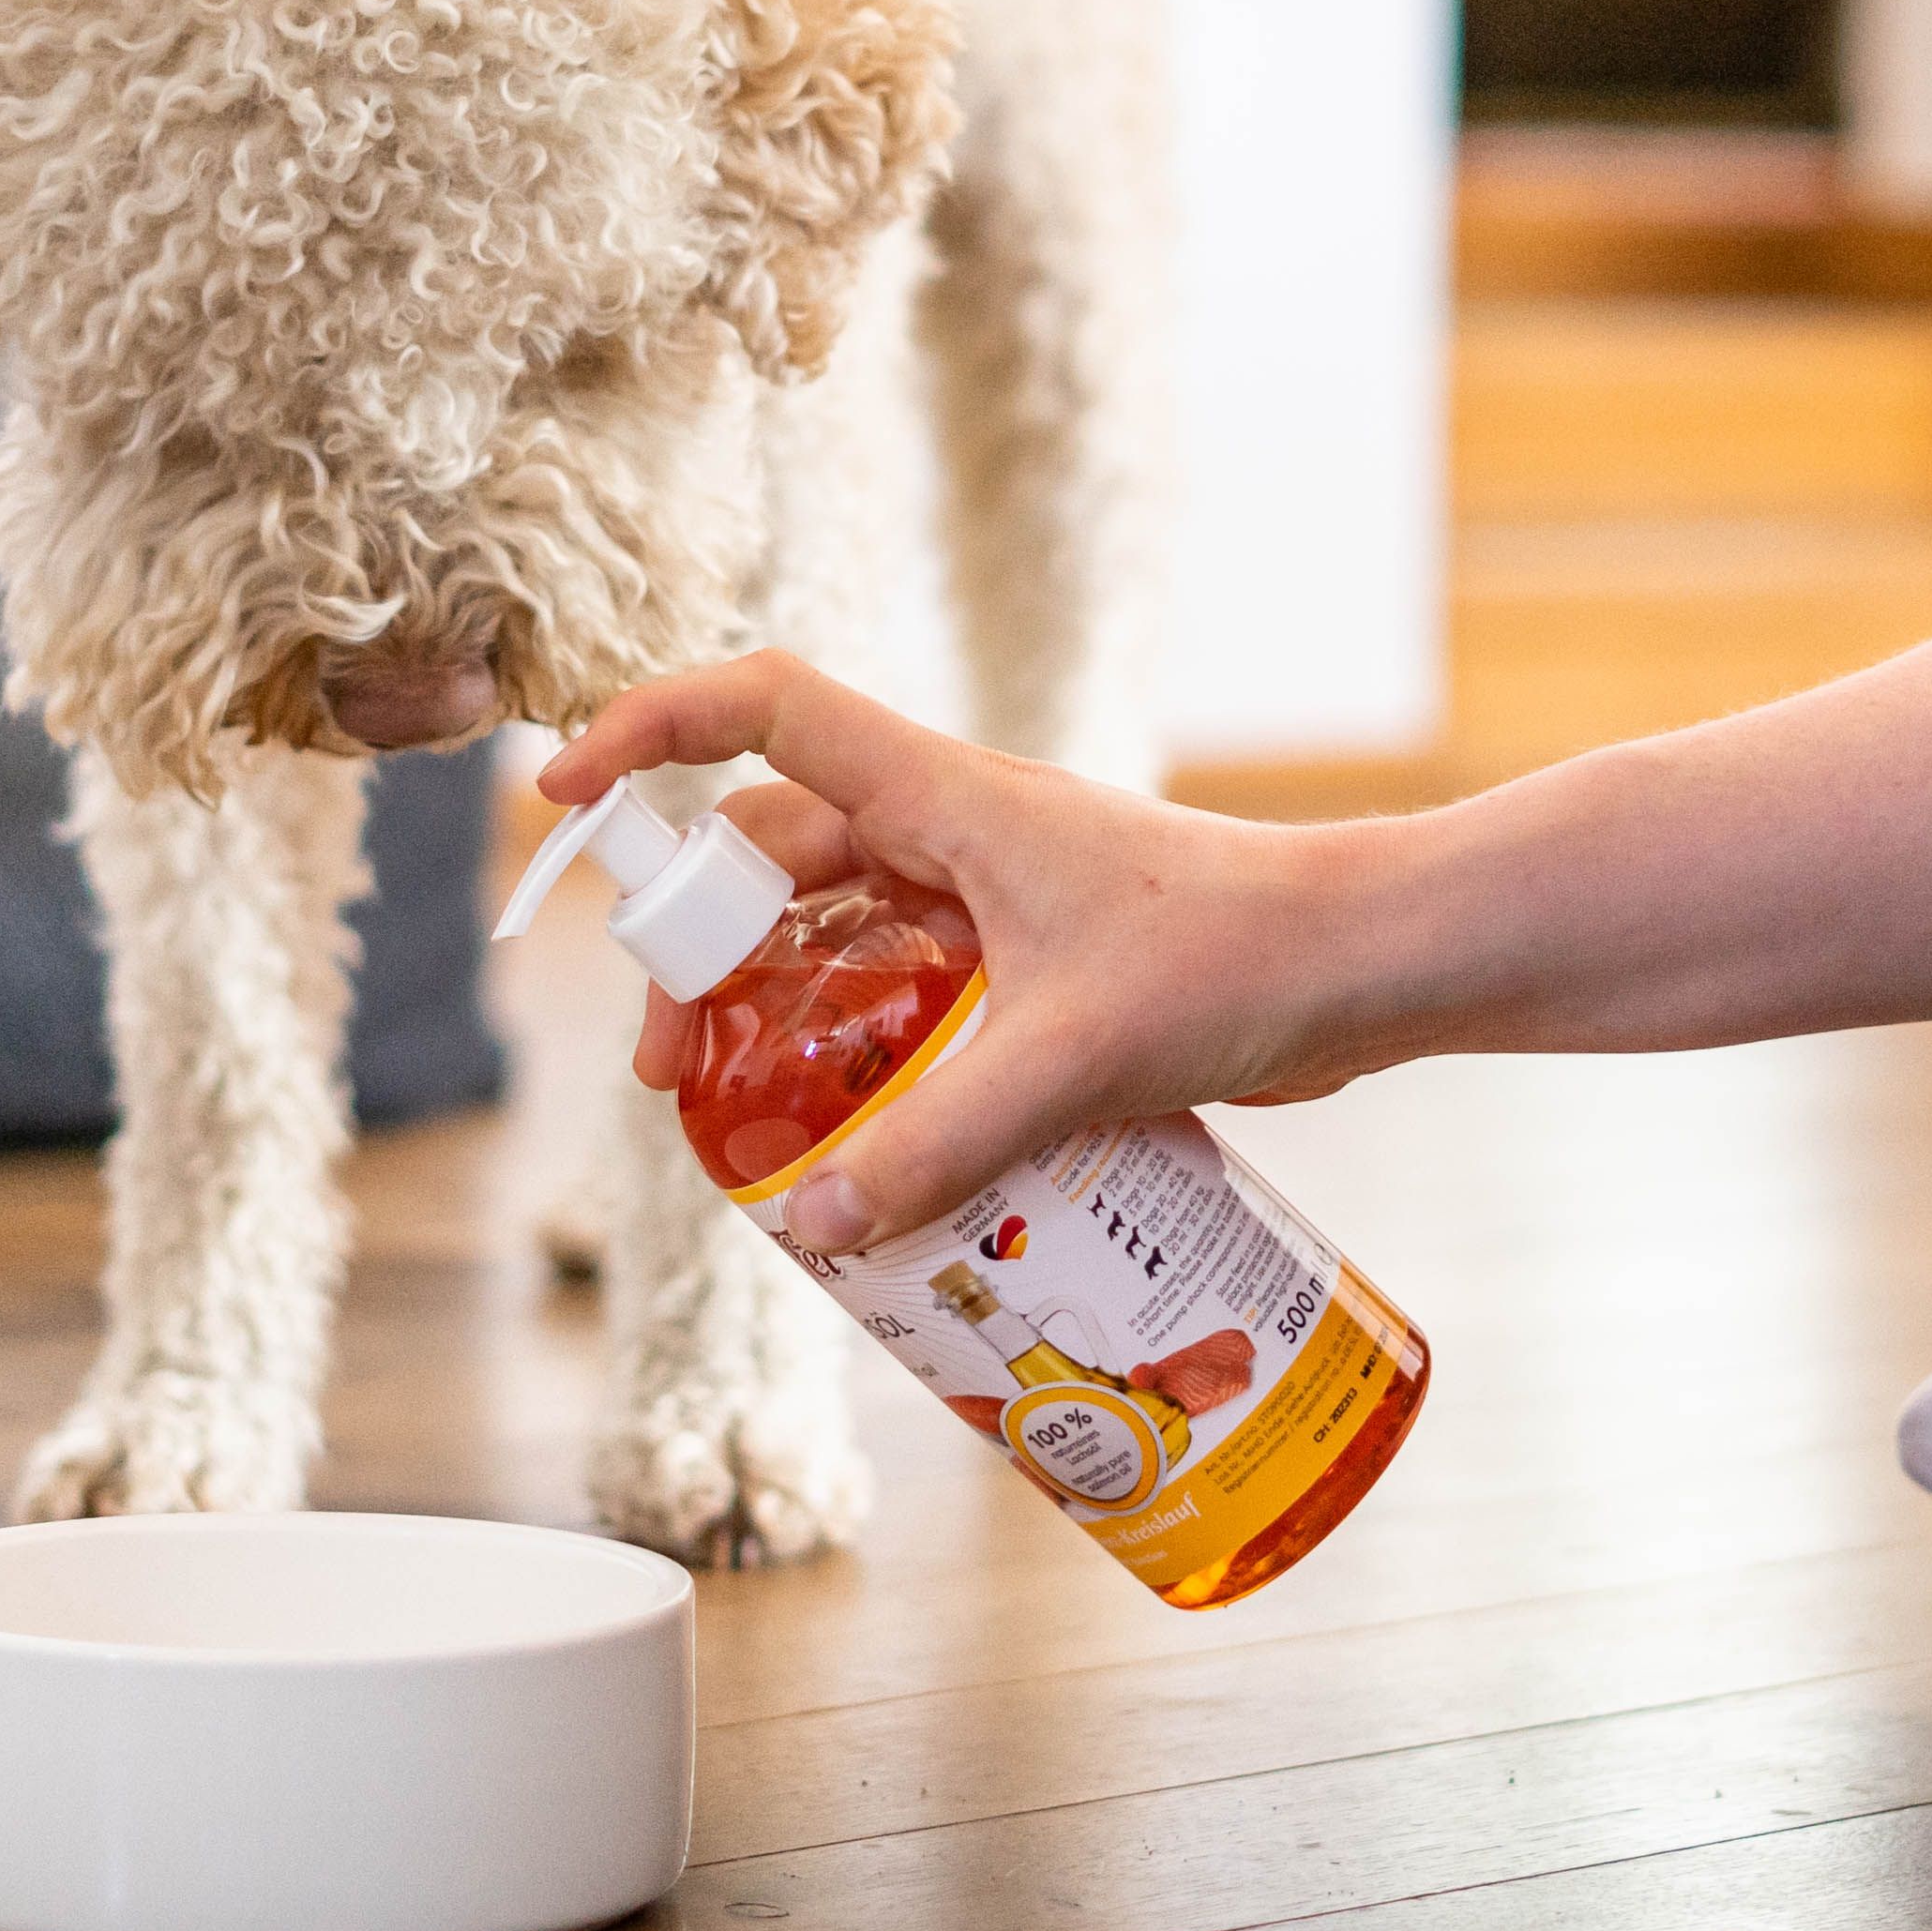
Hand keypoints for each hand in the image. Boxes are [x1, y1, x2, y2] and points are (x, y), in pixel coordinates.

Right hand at [538, 653, 1411, 1250]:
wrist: (1368, 965)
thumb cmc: (1240, 960)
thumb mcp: (1070, 1057)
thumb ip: (938, 1142)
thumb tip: (812, 1221)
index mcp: (943, 794)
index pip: (761, 710)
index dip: (648, 729)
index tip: (563, 793)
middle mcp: (949, 827)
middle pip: (766, 853)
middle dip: (692, 949)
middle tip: (666, 1069)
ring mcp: (987, 891)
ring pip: (828, 926)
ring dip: (766, 1003)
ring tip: (736, 1118)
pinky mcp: (1026, 958)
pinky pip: (899, 982)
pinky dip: (855, 1042)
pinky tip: (854, 1135)